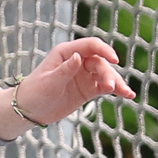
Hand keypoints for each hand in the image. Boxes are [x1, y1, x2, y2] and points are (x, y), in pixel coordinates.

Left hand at [10, 37, 134, 128]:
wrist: (29, 111)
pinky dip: (116, 89)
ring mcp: (84, 75)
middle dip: (108, 73)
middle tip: (111, 87)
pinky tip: (127, 94)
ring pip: (105, 74)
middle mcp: (77, 60)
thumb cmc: (35, 92)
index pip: (90, 46)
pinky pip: (105, 86)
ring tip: (125, 93)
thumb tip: (78, 56)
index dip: (104, 50)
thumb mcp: (49, 82)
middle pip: (100, 62)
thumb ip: (65, 70)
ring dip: (116, 82)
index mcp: (66, 52)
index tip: (114, 59)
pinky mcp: (88, 89)